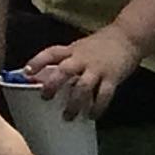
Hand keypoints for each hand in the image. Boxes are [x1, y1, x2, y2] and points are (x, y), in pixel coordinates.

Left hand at [22, 26, 143, 117]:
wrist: (128, 38)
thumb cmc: (102, 44)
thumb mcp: (81, 47)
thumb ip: (69, 60)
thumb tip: (53, 77)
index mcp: (73, 50)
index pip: (51, 53)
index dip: (38, 61)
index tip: (27, 72)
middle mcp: (83, 58)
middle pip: (64, 71)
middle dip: (53, 85)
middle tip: (45, 98)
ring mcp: (98, 69)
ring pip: (83, 87)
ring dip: (74, 103)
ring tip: (68, 116)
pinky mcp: (113, 78)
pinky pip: (104, 95)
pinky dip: (97, 107)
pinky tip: (92, 116)